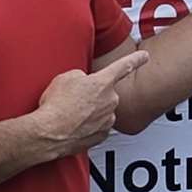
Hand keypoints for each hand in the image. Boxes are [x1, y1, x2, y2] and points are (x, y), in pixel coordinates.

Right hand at [30, 49, 149, 157]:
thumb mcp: (65, 78)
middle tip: (74, 101)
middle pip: (106, 93)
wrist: (47, 133)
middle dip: (93, 95)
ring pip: (103, 110)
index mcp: (103, 82)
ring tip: (71, 115)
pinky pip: (98, 127)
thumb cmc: (55, 106)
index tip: (144, 56)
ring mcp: (107, 119)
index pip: (124, 66)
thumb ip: (82, 76)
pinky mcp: (101, 135)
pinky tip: (74, 126)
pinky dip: (88, 126)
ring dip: (91, 111)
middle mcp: (110, 100)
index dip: (136, 59)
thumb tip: (84, 81)